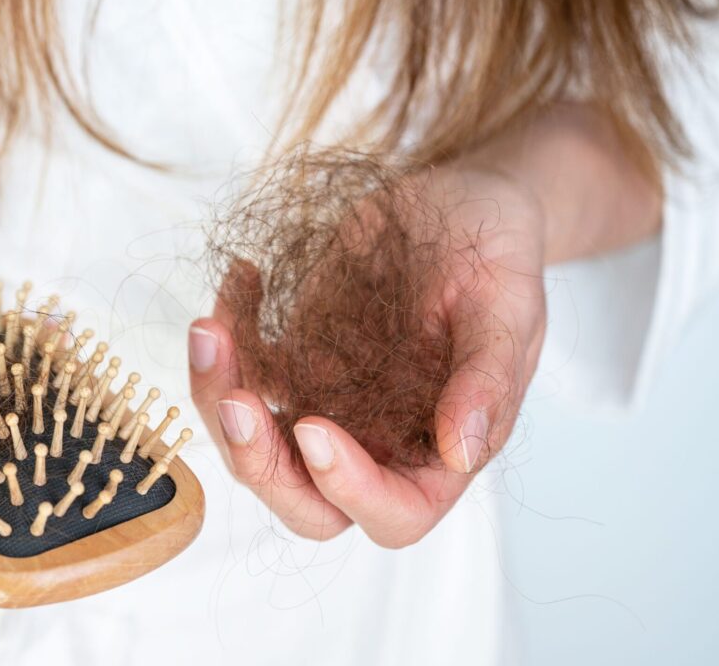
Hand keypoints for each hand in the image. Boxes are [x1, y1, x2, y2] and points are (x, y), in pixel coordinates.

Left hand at [188, 165, 546, 546]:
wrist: (461, 204)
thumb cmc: (497, 255)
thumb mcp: (507, 307)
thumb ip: (487, 381)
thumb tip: (462, 452)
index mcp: (437, 452)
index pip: (393, 513)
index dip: (347, 489)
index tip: (314, 427)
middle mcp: (375, 442)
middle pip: (304, 499)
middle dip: (257, 463)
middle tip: (233, 399)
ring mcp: (327, 403)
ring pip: (254, 441)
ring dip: (218, 395)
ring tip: (211, 328)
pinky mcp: (294, 359)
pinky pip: (242, 371)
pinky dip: (225, 338)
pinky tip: (242, 277)